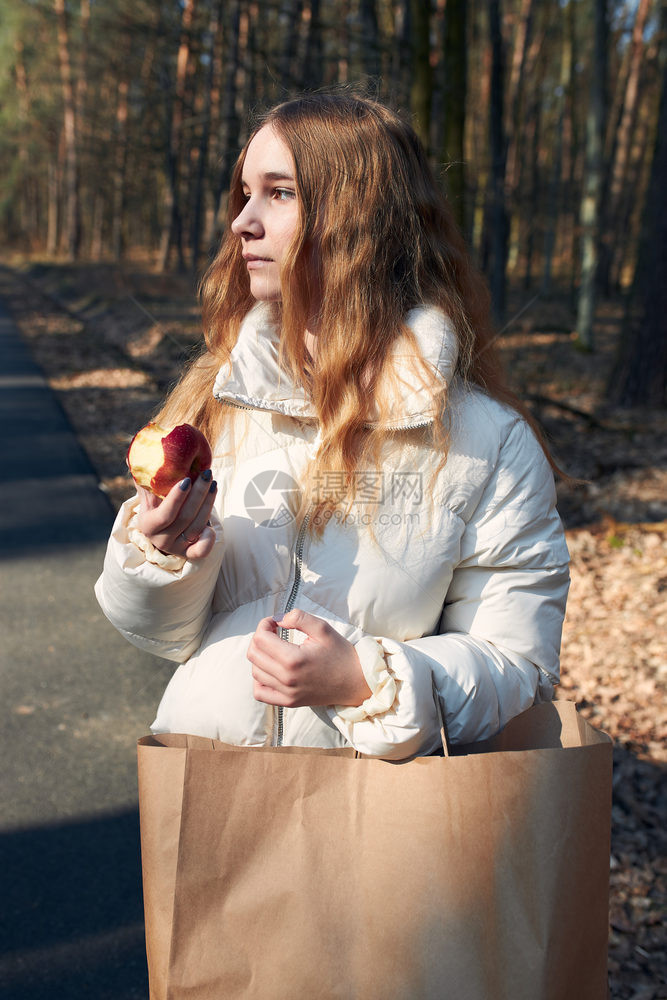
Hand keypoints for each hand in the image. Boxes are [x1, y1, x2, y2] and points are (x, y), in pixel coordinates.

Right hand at [135, 471, 217, 559]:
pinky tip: (212, 522)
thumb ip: (143, 475)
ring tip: (213, 485)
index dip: (177, 498)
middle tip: (207, 475)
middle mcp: (160, 539)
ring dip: (208, 504)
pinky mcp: (189, 553)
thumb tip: (132, 455)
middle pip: (185, 518)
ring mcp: (176, 548)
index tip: (188, 479)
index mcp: (148, 524)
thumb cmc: (158, 501)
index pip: (165, 514)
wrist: (167, 524)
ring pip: (197, 527)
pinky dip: (209, 537)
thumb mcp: (149, 490)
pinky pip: (202, 550)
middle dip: (199, 494)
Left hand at [248, 609, 371, 707]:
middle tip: (273, 632)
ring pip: (255, 672)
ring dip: (260, 656)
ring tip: (274, 649)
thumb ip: (299, 617)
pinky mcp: (288, 702)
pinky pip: (260, 693)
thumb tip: (278, 618)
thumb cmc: (340, 653)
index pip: (261, 638)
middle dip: (260, 637)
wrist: (355, 681)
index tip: (275, 621)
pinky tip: (270, 669)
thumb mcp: (323, 628)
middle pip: (253, 654)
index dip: (264, 624)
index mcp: (293, 659)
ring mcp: (286, 693)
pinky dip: (259, 680)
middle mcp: (286, 679)